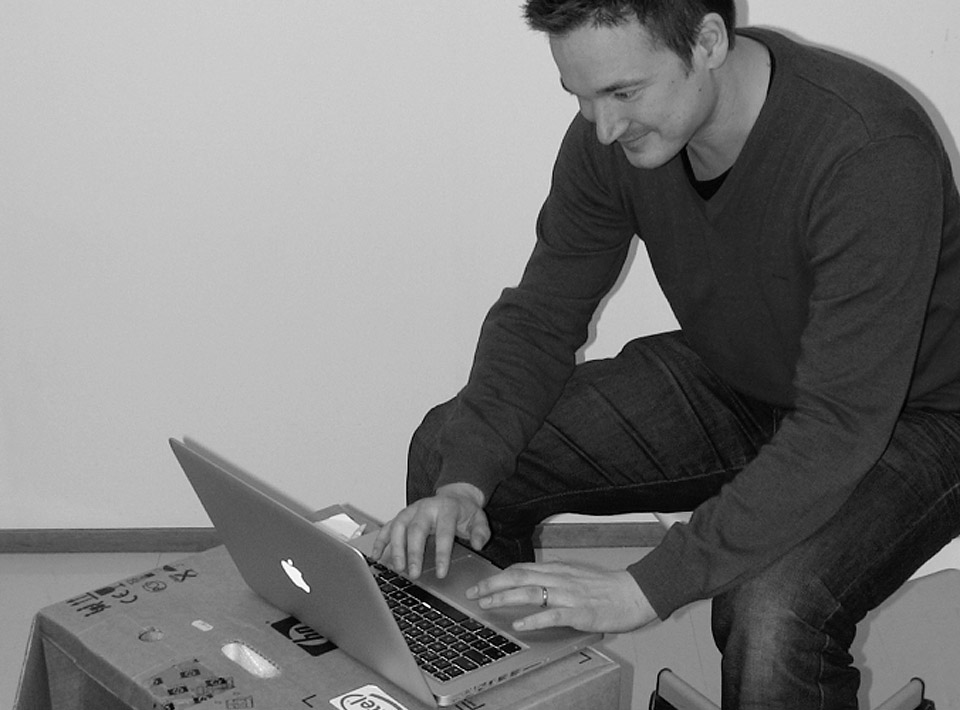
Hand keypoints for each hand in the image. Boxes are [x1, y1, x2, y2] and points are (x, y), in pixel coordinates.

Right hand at [371, 483, 489, 579]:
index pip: (444, 532)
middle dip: (413, 552)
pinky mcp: (402, 516)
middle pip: (416, 529)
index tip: (441, 572)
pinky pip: (388, 527)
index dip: (442, 553)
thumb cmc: (464, 511)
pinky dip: (380, 541)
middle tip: (413, 573)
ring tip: (398, 568)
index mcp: (446, 509)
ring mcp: (411, 511)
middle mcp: (425, 507)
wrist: (453, 496)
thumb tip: (478, 544)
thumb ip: (481, 532)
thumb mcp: (478, 518)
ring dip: (395, 548)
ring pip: (398, 527)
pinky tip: (376, 556)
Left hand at [465, 561, 657, 633]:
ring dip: (504, 598)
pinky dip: (532, 619)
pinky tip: (518, 624)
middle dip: (492, 584)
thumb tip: (533, 584)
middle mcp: (560, 578)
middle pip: (518, 577)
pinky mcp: (579, 612)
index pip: (521, 568)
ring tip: (485, 604)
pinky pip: (551, 614)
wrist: (635, 593)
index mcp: (558, 569)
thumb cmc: (608, 588)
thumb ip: (555, 578)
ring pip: (529, 592)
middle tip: (472, 593)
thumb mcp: (577, 576)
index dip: (498, 575)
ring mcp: (569, 595)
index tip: (481, 583)